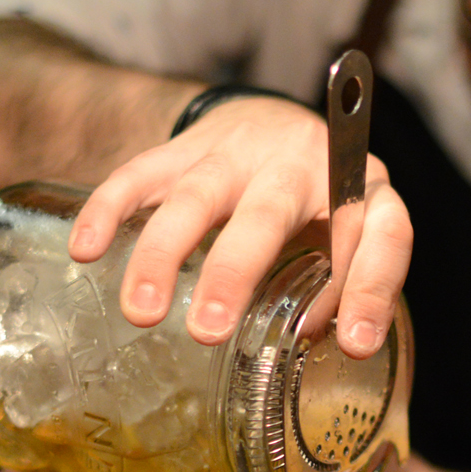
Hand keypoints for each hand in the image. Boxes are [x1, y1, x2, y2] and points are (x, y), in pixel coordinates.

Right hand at [66, 95, 412, 358]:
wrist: (280, 126)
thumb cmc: (321, 208)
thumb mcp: (347, 241)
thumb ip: (337, 290)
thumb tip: (308, 345)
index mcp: (361, 190)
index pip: (382, 233)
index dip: (372, 288)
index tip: (355, 344)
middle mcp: (302, 162)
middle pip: (267, 211)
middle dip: (236, 271)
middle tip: (208, 331)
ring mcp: (239, 152)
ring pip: (197, 194)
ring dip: (165, 253)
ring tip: (141, 313)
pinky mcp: (186, 147)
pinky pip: (141, 172)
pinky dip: (111, 208)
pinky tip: (87, 249)